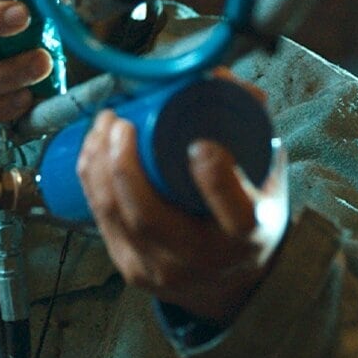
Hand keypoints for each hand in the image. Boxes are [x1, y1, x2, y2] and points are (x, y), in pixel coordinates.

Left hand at [77, 108, 288, 325]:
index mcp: (247, 235)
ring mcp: (162, 270)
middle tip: (121, 123)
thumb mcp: (267, 170)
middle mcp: (203, 260)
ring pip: (118, 218)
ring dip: (99, 167)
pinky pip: (102, 223)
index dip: (214, 178)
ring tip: (102, 127)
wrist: (233, 281)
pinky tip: (91, 153)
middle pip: (151, 217)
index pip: (234, 212)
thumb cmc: (250, 214)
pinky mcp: (133, 269)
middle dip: (124, 165)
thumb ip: (250, 118)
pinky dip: (90, 184)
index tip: (199, 142)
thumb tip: (214, 76)